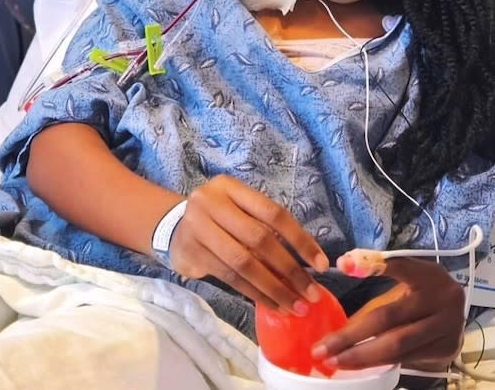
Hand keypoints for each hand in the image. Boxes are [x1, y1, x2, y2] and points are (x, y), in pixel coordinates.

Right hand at [169, 175, 329, 314]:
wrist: (173, 228)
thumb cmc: (218, 219)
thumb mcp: (238, 210)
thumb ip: (265, 226)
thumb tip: (308, 262)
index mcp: (231, 188)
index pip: (273, 213)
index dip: (300, 239)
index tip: (320, 264)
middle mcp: (212, 203)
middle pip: (260, 239)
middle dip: (290, 269)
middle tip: (311, 293)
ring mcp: (199, 228)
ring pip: (245, 263)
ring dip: (274, 288)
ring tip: (295, 305)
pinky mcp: (193, 254)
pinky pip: (231, 278)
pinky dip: (255, 293)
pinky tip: (272, 304)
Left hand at [312, 257, 465, 368]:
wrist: (455, 318)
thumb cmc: (420, 296)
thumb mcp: (405, 282)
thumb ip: (377, 283)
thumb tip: (341, 280)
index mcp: (430, 273)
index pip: (399, 266)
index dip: (371, 265)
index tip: (342, 265)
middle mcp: (443, 297)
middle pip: (389, 317)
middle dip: (351, 335)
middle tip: (321, 347)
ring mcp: (448, 325)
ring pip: (396, 345)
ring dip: (361, 356)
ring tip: (334, 360)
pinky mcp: (447, 348)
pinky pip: (405, 358)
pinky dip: (378, 363)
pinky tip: (357, 364)